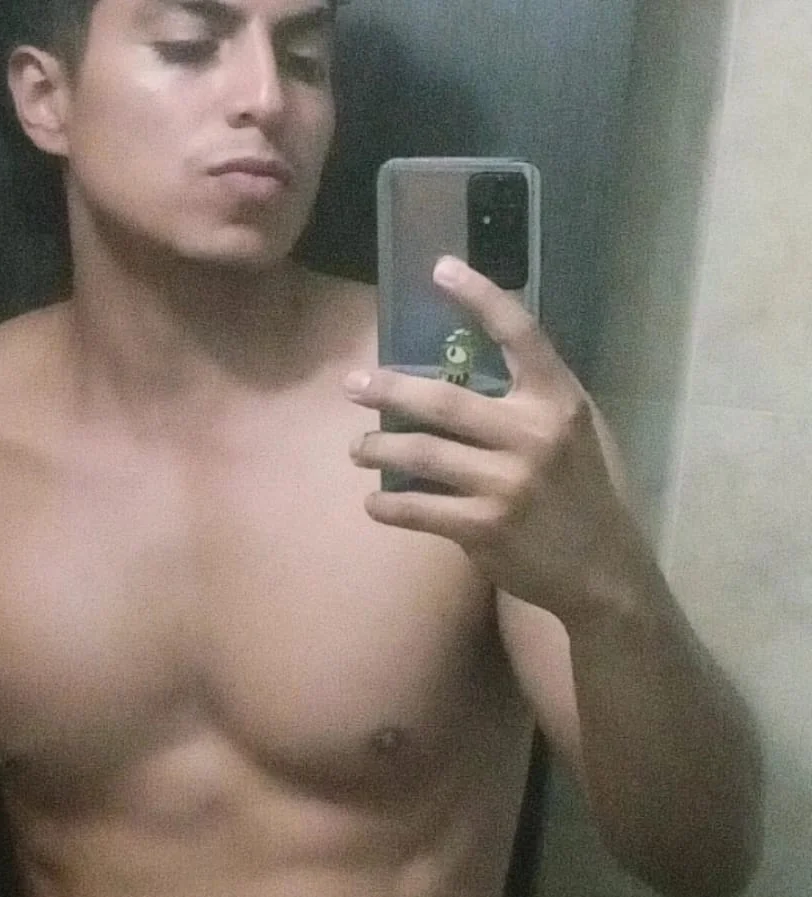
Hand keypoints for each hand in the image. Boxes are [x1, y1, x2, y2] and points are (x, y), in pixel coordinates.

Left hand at [345, 256, 646, 620]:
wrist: (602, 568)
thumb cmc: (580, 491)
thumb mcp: (572, 432)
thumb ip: (527, 400)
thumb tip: (456, 371)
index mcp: (559, 401)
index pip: (519, 333)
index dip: (479, 296)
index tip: (439, 268)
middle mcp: (534, 435)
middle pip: (445, 401)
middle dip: (389, 389)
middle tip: (353, 385)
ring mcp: (508, 483)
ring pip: (422, 454)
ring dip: (378, 448)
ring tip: (359, 448)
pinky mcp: (485, 527)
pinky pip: (419, 509)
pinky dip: (388, 506)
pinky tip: (374, 502)